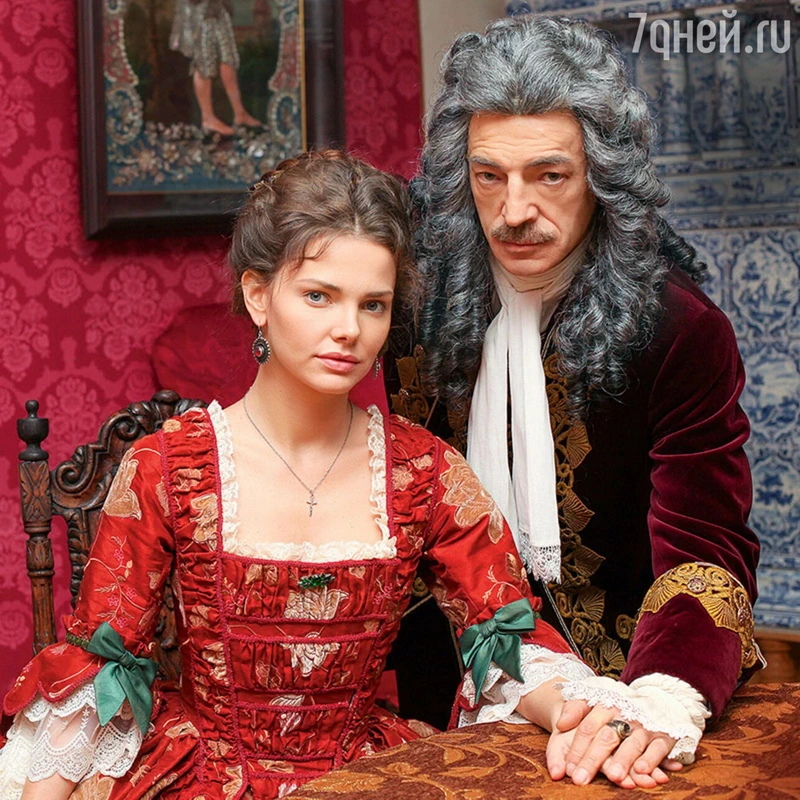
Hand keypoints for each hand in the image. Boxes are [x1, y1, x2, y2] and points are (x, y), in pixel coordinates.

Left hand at [548, 700, 682, 788]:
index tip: (568, 768)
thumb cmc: (618, 703)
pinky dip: (651, 760)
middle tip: (580, 778)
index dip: (577, 748)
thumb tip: (559, 724)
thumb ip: (575, 709)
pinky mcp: (663, 736)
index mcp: (605, 704)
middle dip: (592, 759)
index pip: (588, 727)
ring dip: (623, 760)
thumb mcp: (595, 697)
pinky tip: (641, 770)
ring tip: (613, 776)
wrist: (658, 696)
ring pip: (632, 743)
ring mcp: (644, 725)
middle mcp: (624, 714)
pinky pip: (658, 749)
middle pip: (606, 737)